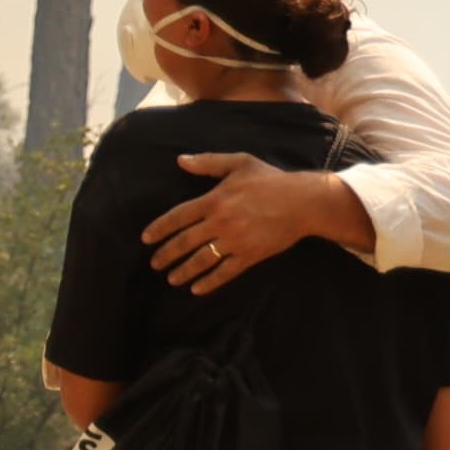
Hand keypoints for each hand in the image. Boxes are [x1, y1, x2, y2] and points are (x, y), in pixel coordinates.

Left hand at [139, 157, 366, 292]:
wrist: (303, 202)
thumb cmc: (270, 180)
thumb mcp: (238, 163)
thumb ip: (207, 163)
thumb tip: (180, 160)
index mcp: (214, 200)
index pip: (178, 217)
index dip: (159, 228)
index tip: (146, 239)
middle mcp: (220, 222)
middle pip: (185, 241)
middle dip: (166, 254)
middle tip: (154, 264)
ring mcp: (236, 241)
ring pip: (203, 260)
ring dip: (184, 270)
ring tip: (171, 279)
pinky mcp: (251, 255)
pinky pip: (226, 272)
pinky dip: (210, 282)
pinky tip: (197, 289)